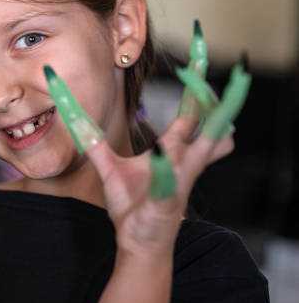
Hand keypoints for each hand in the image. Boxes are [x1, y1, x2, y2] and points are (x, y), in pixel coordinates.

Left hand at [44, 22, 250, 259]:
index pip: (190, 112)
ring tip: (218, 103)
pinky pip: (170, 179)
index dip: (195, 86)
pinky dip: (165, 166)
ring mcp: (179, 180)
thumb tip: (78, 125)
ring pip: (202, 148)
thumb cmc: (132, 207)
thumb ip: (97, 145)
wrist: (137, 243)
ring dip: (210, 126)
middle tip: (224, 71)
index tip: (197, 59)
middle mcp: (183, 161)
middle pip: (204, 122)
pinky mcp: (168, 201)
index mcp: (173, 151)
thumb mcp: (112, 171)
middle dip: (212, 97)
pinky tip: (162, 152)